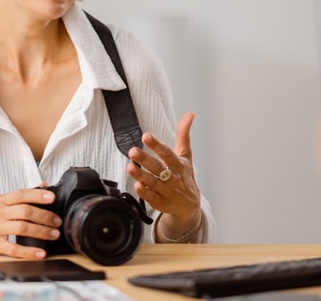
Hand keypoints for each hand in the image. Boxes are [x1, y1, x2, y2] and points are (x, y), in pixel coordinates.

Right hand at [0, 187, 61, 258]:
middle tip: (57, 221)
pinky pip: (13, 248)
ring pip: (21, 228)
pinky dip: (28, 251)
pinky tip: (39, 253)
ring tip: (53, 234)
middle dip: (44, 216)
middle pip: (25, 211)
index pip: (21, 194)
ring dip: (40, 232)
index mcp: (1, 201)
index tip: (52, 197)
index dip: (37, 195)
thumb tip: (42, 186)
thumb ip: (19, 196)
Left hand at [127, 111, 201, 235]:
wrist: (189, 205)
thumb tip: (190, 114)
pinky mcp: (160, 203)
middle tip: (132, 151)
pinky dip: (144, 192)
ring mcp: (167, 191)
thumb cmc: (185, 176)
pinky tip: (137, 185)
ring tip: (130, 167)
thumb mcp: (185, 155)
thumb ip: (183, 135)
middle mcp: (173, 178)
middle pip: (158, 167)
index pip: (167, 153)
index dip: (157, 145)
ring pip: (152, 182)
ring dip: (141, 175)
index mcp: (178, 165)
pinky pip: (151, 197)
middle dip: (145, 159)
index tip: (146, 136)